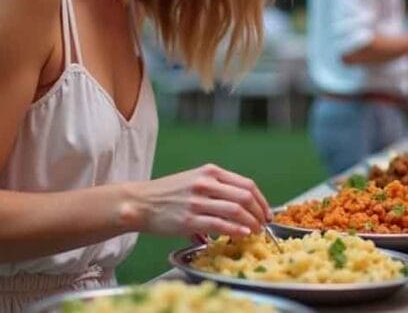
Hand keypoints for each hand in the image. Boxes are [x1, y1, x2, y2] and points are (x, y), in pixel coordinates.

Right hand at [131, 164, 270, 237]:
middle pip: (245, 197)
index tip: (267, 213)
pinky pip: (220, 225)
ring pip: (236, 211)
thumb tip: (240, 210)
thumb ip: (217, 189)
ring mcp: (197, 201)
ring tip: (255, 232)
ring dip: (251, 223)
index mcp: (210, 172)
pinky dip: (236, 230)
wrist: (140, 202)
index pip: (246, 184)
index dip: (262, 201)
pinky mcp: (189, 219)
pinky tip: (243, 235)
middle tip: (264, 225)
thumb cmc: (168, 194)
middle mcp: (206, 183)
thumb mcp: (194, 180)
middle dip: (260, 213)